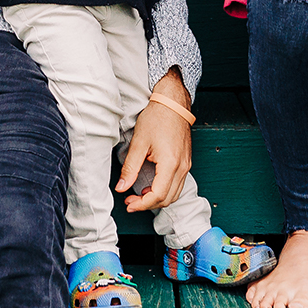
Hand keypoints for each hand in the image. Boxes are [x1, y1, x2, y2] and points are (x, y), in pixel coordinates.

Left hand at [117, 69, 192, 212]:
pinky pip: (178, 184)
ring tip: (139, 195)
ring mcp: (186, 165)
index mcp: (170, 163)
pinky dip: (165, 190)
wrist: (173, 102)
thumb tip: (122, 187)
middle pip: (168, 199)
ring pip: (175, 194)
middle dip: (148, 204)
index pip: (157, 195)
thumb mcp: (139, 143)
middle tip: (130, 202)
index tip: (129, 204)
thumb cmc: (157, 117)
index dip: (141, 204)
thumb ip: (130, 168)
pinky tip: (151, 185)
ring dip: (157, 199)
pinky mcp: (186, 162)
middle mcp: (182, 167)